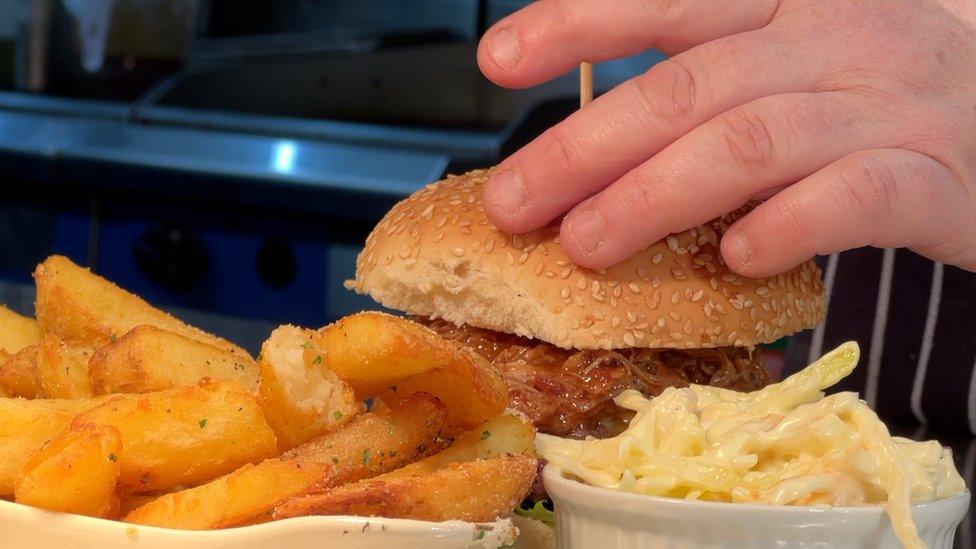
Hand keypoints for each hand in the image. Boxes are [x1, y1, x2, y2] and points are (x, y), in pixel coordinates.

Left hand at [477, 0, 975, 275]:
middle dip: (587, 145)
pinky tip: (736, 259)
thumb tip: (585, 144)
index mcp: (787, 0)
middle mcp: (836, 35)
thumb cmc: (873, 99)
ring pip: (753, 140)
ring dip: (655, 196)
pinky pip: (854, 197)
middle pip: (690, 83)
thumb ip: (705, 80)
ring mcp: (889, 103)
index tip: (499, 59)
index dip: (579, 20)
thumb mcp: (791, 58)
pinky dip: (786, 225)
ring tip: (585, 245)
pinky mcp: (936, 177)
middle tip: (515, 201)